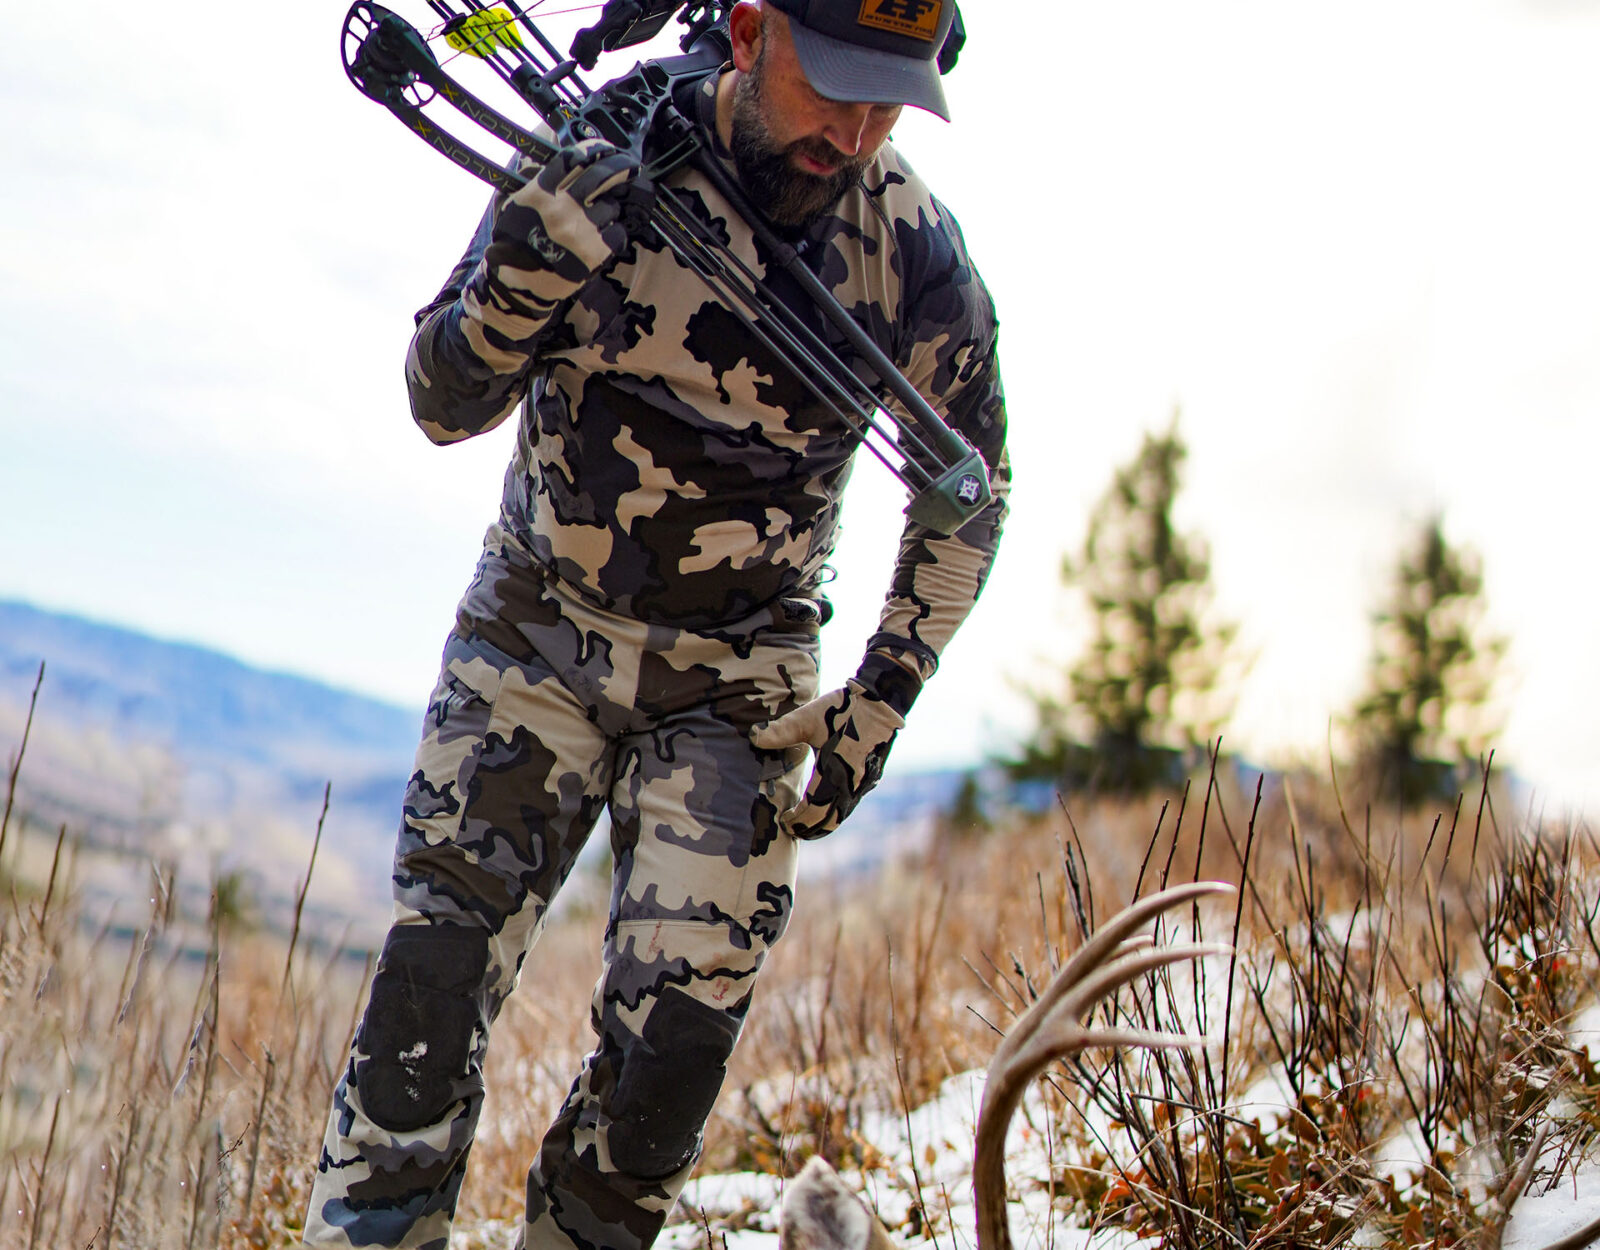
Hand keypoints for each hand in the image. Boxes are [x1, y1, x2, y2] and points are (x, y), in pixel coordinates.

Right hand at [488, 139, 652, 286]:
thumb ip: (539, 181)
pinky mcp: (594, 252)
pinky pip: (617, 232)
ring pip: (610, 206)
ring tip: (598, 220)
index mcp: (541, 191)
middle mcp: (562, 207)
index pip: (573, 158)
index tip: (605, 148)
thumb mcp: (518, 203)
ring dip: (609, 210)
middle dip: (620, 166)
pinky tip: (603, 237)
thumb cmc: (517, 242)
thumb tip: (563, 162)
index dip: (595, 149)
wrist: (520, 282)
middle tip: (631, 166)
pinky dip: (614, 233)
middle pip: (600, 175)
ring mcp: (580, 230)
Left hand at [751, 650, 923, 839]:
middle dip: (809, 828)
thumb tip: (754, 737)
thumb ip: (780, 731)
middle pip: (828, 819)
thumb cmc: (843, 708)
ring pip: (842, 814)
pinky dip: (836, 812)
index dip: (797, 820)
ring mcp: (863, 783)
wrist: (882, 702)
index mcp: (834, 772)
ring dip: (823, 823)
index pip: (813, 810)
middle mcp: (851, 783)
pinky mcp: (870, 777)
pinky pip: (851, 804)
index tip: (783, 822)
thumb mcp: (808, 718)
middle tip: (792, 831)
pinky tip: (827, 807)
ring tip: (806, 825)